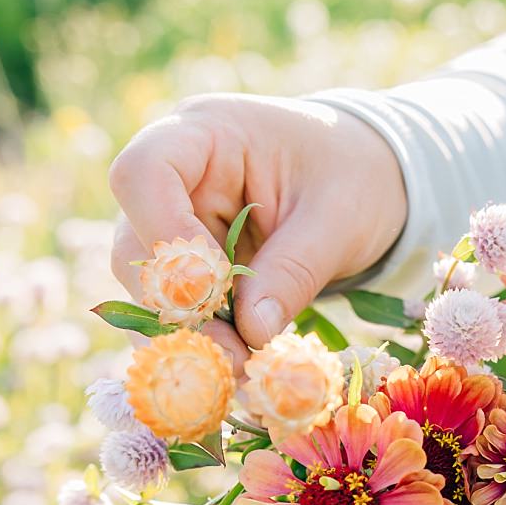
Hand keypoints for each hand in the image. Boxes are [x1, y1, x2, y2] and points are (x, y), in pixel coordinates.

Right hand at [108, 93, 407, 365]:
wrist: (368, 179)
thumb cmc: (354, 175)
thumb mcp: (338, 218)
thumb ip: (293, 270)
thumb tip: (250, 335)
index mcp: (206, 133)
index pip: (143, 173)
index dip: (164, 234)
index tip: (212, 287)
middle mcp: (176, 178)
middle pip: (137, 248)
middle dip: (183, 311)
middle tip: (235, 358)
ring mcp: (177, 225)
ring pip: (150, 292)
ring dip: (192, 337)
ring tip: (244, 370)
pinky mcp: (191, 271)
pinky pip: (178, 314)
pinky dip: (205, 344)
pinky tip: (239, 369)